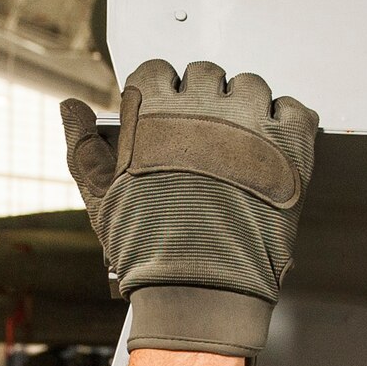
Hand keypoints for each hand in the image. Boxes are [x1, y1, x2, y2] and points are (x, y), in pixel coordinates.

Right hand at [61, 60, 318, 360]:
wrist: (201, 293)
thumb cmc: (146, 251)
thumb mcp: (102, 198)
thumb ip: (83, 147)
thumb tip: (69, 106)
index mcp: (151, 112)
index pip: (159, 72)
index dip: (164, 95)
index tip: (171, 119)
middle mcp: (200, 108)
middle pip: (207, 76)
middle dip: (205, 100)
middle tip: (209, 138)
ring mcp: (248, 124)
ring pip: (252, 87)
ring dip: (247, 109)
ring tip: (244, 147)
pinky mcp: (290, 148)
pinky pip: (297, 111)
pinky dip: (289, 123)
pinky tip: (276, 151)